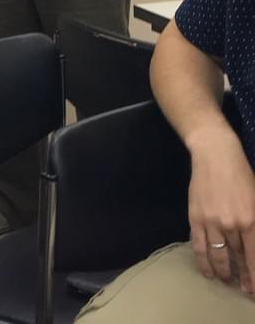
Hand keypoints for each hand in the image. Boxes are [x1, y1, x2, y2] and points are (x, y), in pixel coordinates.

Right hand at [188, 131, 254, 293]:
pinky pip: (199, 246)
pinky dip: (203, 262)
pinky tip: (208, 272)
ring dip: (223, 272)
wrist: (215, 155)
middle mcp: (232, 225)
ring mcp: (211, 222)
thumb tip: (253, 244)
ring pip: (218, 256)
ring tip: (227, 280)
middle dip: (242, 277)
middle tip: (244, 288)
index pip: (254, 257)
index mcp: (251, 220)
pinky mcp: (195, 217)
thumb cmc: (241, 174)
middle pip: (238, 259)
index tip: (254, 289)